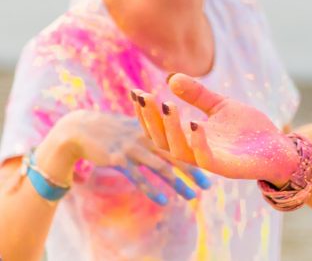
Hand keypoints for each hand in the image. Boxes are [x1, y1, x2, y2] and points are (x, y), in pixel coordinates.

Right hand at [43, 110, 206, 205]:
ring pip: (161, 167)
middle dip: (194, 170)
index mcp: (155, 129)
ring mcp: (134, 147)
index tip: (214, 164)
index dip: (198, 152)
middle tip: (209, 184)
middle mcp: (148, 137)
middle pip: (176, 155)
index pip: (181, 141)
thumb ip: (156, 132)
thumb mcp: (137, 126)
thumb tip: (174, 141)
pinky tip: (163, 200)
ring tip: (192, 196)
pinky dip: (150, 189)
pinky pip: (138, 177)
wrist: (81, 128)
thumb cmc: (113, 130)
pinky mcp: (119, 159)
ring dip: (178, 182)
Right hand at [132, 74, 298, 184]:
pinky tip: (195, 124)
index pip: (160, 125)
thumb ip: (198, 94)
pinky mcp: (222, 167)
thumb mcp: (221, 106)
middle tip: (144, 97)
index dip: (146, 111)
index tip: (136, 92)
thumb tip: (172, 77)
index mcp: (190, 135)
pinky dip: (198, 141)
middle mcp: (193, 149)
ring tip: (167, 105)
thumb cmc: (250, 129)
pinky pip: (204, 157)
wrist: (278, 148)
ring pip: (177, 149)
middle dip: (151, 118)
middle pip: (161, 138)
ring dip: (170, 128)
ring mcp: (207, 159)